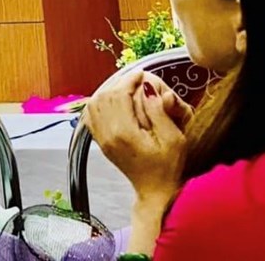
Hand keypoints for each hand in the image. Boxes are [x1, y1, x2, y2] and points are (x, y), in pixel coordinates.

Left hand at [83, 71, 186, 203]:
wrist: (156, 191)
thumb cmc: (169, 168)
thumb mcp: (174, 139)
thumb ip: (160, 111)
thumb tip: (147, 87)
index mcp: (124, 133)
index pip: (119, 95)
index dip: (129, 80)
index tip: (141, 74)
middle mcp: (108, 135)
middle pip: (105, 96)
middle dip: (119, 83)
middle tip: (134, 79)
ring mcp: (102, 139)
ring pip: (94, 103)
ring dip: (107, 91)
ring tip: (125, 87)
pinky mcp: (101, 143)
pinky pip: (90, 116)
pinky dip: (98, 103)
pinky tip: (112, 101)